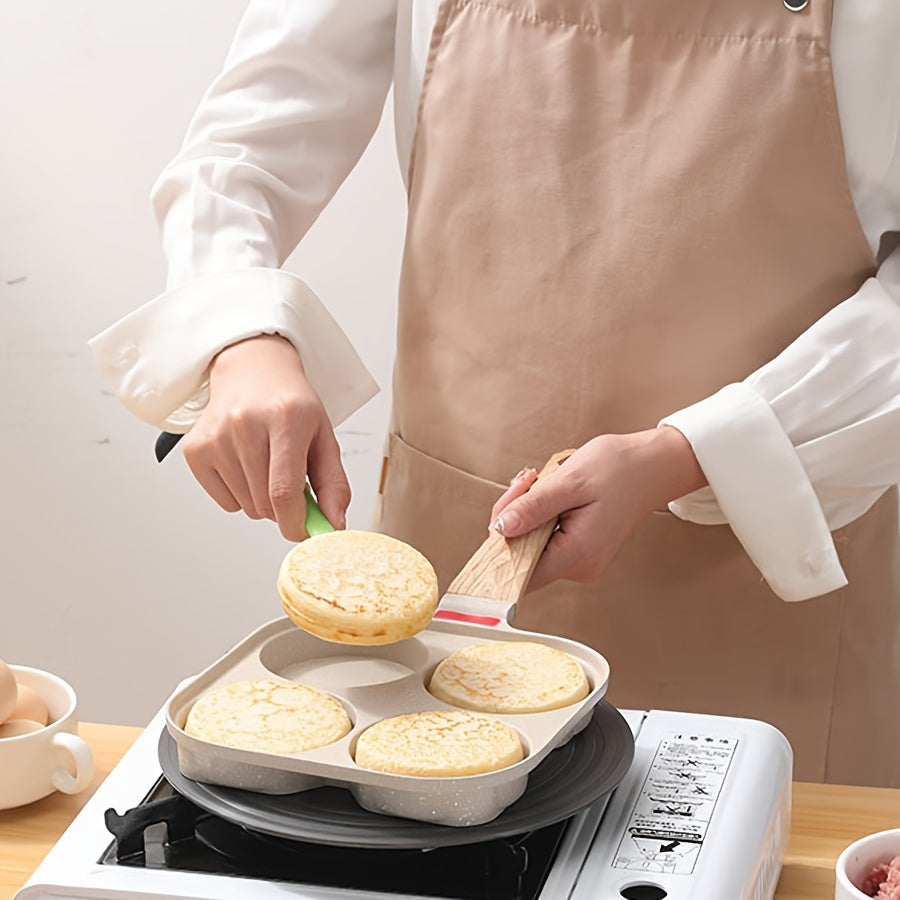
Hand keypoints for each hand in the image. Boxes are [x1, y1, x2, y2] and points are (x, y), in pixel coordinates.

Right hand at [181, 334, 348, 539]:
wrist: (253, 372)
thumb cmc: (291, 406)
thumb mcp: (324, 437)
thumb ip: (333, 483)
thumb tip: (335, 524)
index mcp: (285, 418)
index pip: (283, 491)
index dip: (296, 523)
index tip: (306, 531)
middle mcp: (244, 424)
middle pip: (265, 504)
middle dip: (284, 507)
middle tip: (290, 479)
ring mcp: (215, 437)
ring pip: (246, 507)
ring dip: (262, 499)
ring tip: (267, 465)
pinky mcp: (194, 450)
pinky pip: (225, 502)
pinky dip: (240, 495)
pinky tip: (246, 465)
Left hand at [490, 427, 705, 591]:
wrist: (654, 465)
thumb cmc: (620, 469)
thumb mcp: (570, 481)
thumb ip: (533, 508)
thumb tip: (500, 529)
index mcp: (578, 554)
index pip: (520, 572)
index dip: (501, 545)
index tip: (504, 511)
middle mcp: (580, 566)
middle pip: (522, 555)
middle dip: (514, 516)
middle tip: (528, 481)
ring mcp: (582, 561)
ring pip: (532, 544)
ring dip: (528, 511)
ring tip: (542, 481)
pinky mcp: (581, 550)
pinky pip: (546, 538)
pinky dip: (541, 514)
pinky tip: (551, 491)